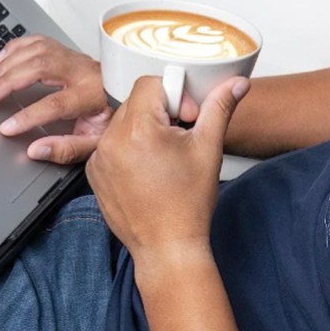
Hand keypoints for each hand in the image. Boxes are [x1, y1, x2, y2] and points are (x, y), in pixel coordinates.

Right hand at [0, 35, 111, 163]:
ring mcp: (74, 57)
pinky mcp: (66, 51)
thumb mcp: (96, 143)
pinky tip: (2, 60)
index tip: (6, 127)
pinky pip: (38, 41)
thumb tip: (36, 150)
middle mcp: (83, 71)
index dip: (28, 116)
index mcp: (92, 94)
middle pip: (40, 68)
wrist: (126, 96)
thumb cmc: (111, 120)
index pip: (56, 104)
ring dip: (9, 64)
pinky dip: (16, 48)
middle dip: (10, 82)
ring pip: (37, 51)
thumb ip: (66, 149)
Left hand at [86, 75, 249, 268]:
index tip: (187, 117)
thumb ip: (219, 109)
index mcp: (138, 129)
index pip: (149, 83)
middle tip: (178, 136)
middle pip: (136, 101)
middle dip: (160, 111)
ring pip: (123, 121)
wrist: (167, 248)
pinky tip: (146, 169)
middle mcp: (111, 140)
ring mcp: (99, 157)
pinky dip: (128, 147)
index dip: (174, 95)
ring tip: (162, 157)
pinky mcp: (93, 171)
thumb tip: (236, 84)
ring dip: (144, 128)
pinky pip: (110, 143)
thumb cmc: (188, 205)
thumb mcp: (208, 149)